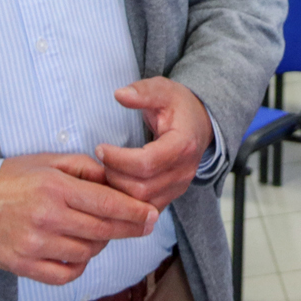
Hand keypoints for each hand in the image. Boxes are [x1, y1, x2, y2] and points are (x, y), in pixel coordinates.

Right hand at [0, 153, 157, 283]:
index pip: (107, 204)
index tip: (153, 215)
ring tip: (98, 231)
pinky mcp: (25, 265)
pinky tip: (78, 250)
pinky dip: (79, 264)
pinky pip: (67, 273)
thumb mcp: (48, 162)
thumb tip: (116, 181)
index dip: (135, 212)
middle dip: (130, 228)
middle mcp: (47, 217)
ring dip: (101, 243)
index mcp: (55, 188)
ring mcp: (36, 245)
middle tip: (145, 225)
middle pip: (103, 230)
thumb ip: (85, 169)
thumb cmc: (12, 179)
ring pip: (88, 252)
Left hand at [95, 77, 214, 213]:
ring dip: (117, 190)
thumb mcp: (163, 90)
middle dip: (114, 175)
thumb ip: (142, 92)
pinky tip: (114, 185)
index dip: (118, 159)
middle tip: (100, 159)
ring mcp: (179, 187)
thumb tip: (120, 95)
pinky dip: (125, 202)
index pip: (147, 163)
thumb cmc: (179, 107)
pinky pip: (144, 210)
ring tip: (105, 170)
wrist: (200, 124)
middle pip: (141, 188)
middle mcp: (184, 171)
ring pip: (141, 203)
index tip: (100, 148)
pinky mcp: (172, 197)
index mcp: (184, 145)